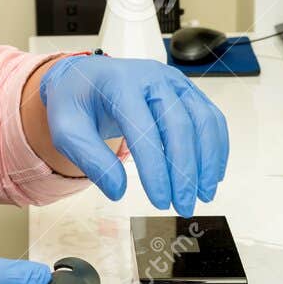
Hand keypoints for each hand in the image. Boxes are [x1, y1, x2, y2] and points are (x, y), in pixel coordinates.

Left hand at [40, 53, 228, 217]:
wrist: (87, 78)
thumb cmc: (76, 104)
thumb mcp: (66, 131)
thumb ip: (90, 159)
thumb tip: (118, 191)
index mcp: (120, 84)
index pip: (144, 129)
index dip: (155, 169)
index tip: (160, 201)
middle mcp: (152, 77)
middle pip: (179, 125)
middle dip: (185, 171)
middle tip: (184, 206)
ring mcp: (174, 81)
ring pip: (202, 120)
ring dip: (207, 161)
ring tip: (204, 195)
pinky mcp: (187, 90)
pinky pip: (210, 117)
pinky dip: (216, 146)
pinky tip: (211, 174)